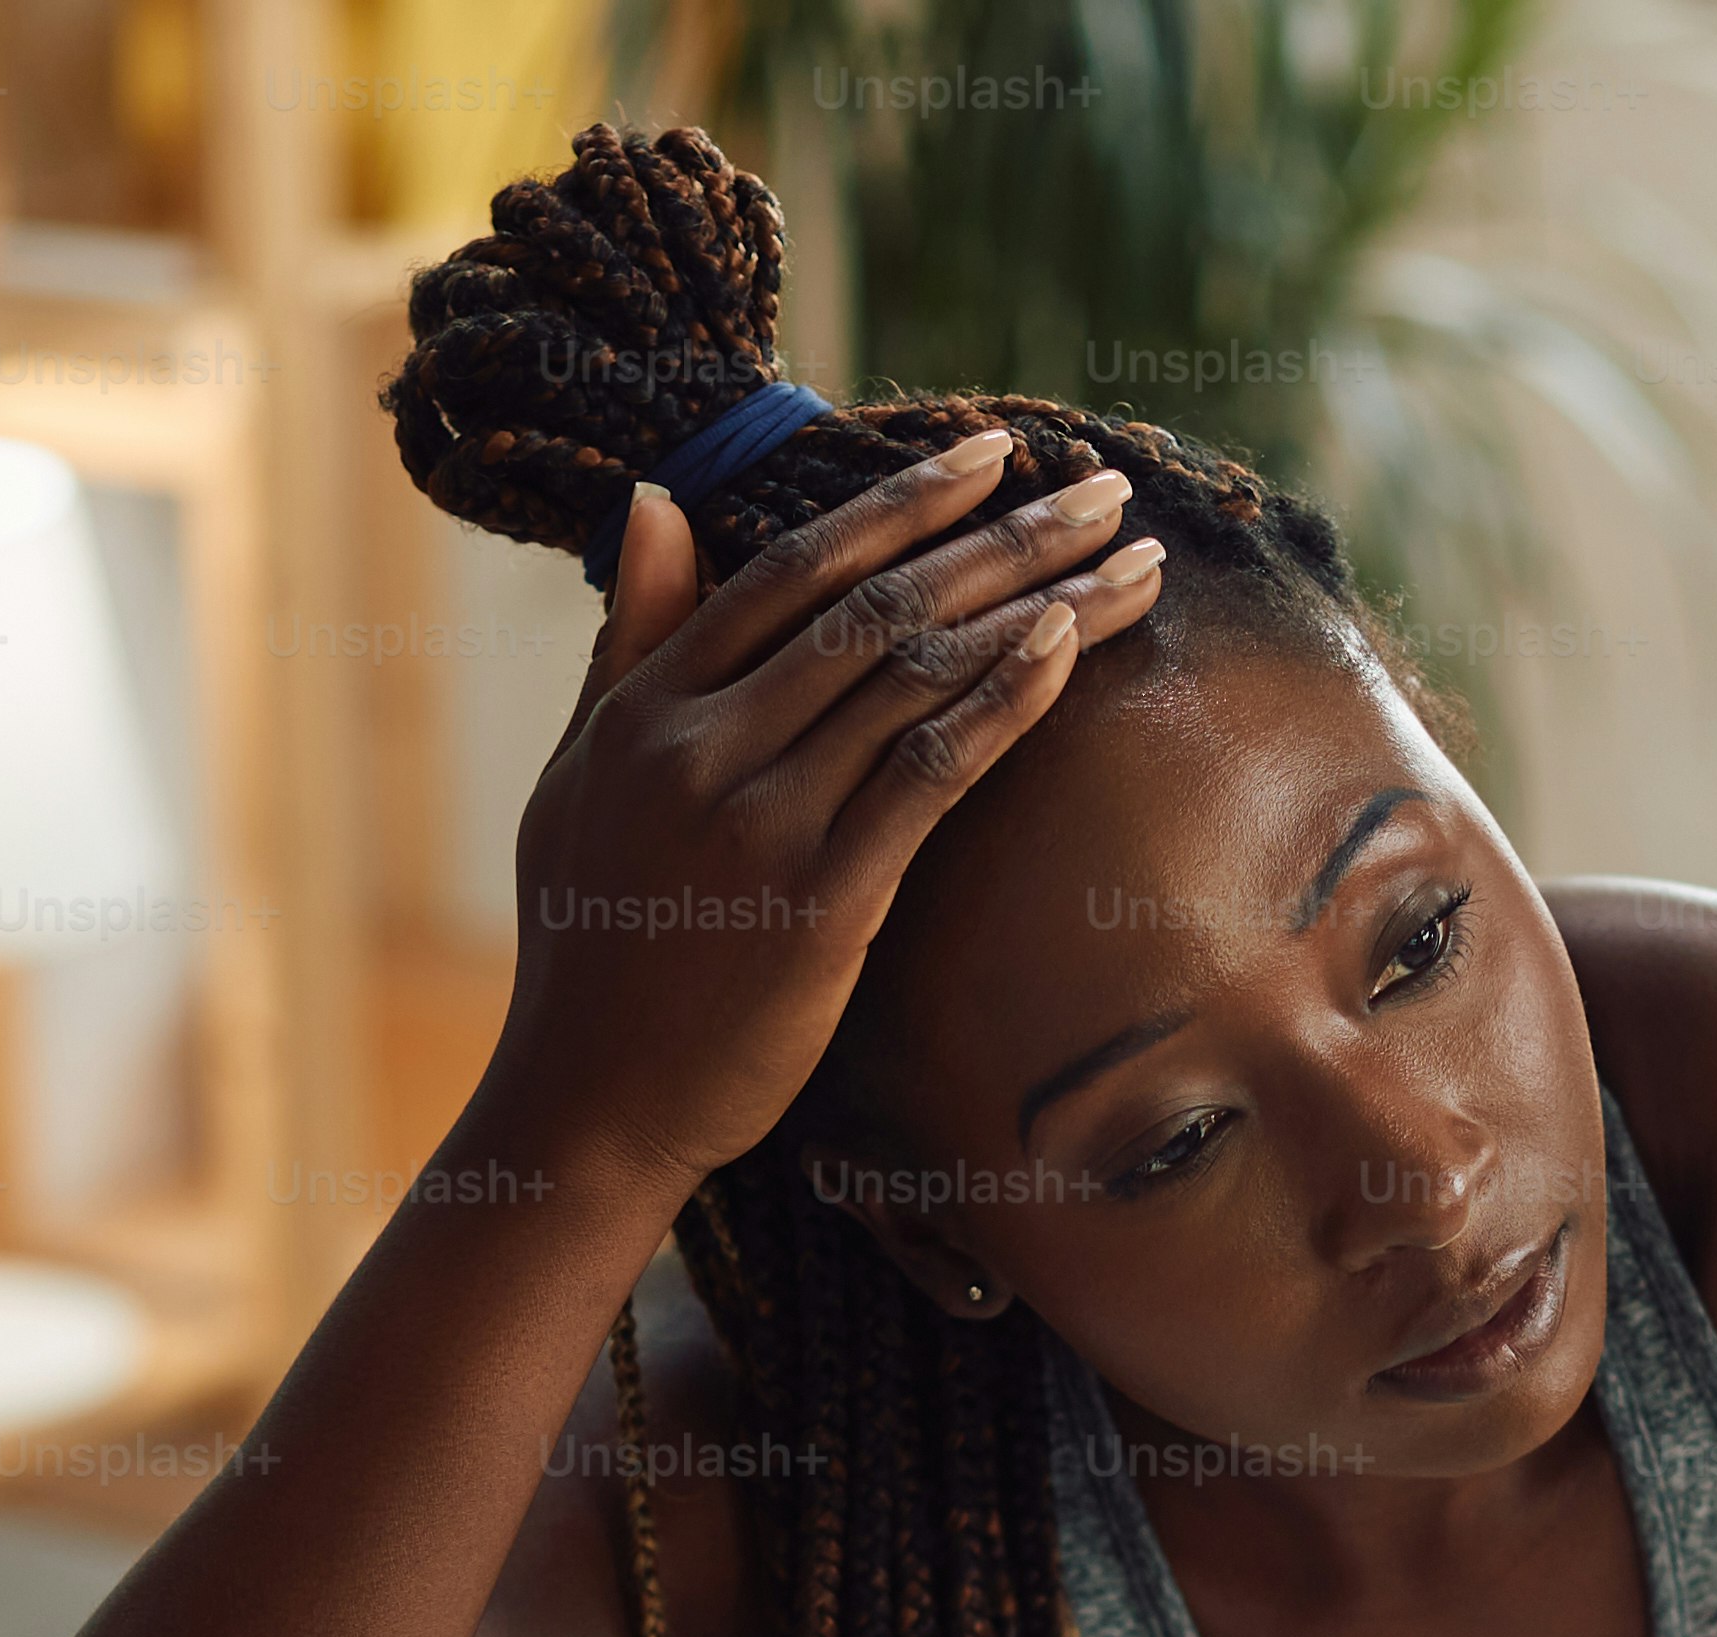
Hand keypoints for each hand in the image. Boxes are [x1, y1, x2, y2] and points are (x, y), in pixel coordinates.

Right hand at [479, 432, 1171, 1202]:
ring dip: (1039, 605)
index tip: (993, 452)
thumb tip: (652, 499)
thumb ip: (632, 640)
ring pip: (916, 674)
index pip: (792, 568)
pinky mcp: (821, 902)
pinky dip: (1003, 701)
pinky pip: (929, 775)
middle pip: (877, 606)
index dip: (901, 501)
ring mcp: (763, 820)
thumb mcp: (583, 775)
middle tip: (1106, 491)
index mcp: (649, 706)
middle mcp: (704, 744)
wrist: (589, 1103)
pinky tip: (1069, 648)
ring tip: (1133, 562)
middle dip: (1006, 536)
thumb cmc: (590, 947)